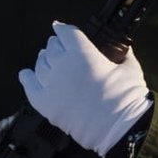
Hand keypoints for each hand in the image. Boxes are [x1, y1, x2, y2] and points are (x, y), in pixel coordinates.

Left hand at [17, 22, 151, 156]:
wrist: (119, 129)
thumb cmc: (127, 98)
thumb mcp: (130, 69)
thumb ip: (124, 55)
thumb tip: (125, 48)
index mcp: (83, 53)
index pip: (66, 33)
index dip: (62, 29)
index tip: (60, 28)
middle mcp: (62, 65)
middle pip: (52, 48)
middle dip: (55, 45)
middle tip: (58, 46)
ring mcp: (50, 84)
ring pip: (40, 64)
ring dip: (43, 59)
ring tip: (46, 58)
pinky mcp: (44, 102)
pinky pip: (29, 85)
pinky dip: (27, 77)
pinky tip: (27, 75)